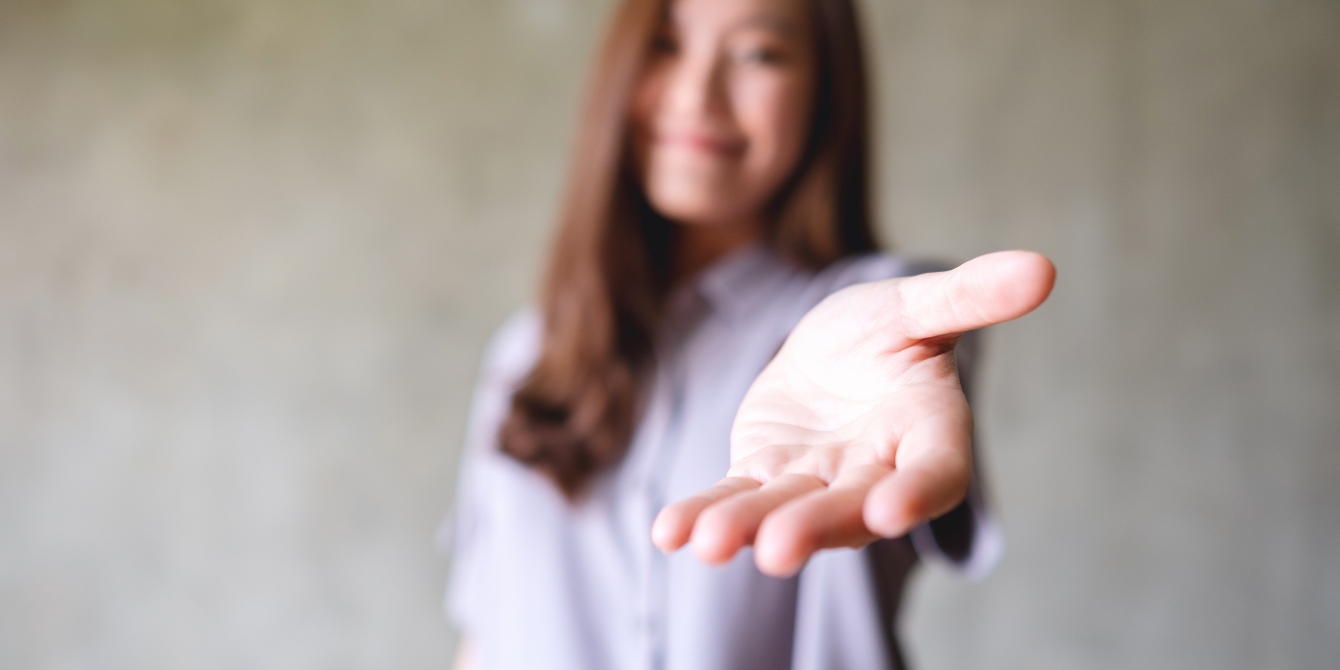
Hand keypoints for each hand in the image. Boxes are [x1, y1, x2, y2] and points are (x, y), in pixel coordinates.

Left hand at [650, 251, 1054, 576]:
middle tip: (779, 549)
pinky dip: (703, 516)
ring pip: (785, 511)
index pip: (935, 473)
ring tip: (709, 544)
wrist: (827, 352)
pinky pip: (733, 500)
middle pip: (851, 508)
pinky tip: (669, 532)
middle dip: (816, 526)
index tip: (891, 510)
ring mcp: (815, 482)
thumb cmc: (883, 330)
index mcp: (928, 433)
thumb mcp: (917, 305)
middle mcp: (875, 472)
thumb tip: (1042, 268)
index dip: (918, 493)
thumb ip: (968, 296)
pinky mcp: (763, 479)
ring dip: (748, 528)